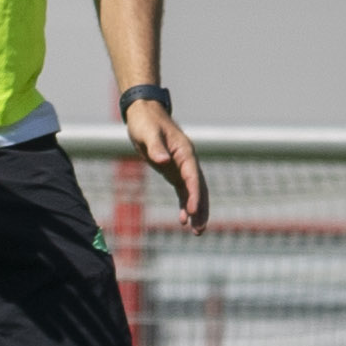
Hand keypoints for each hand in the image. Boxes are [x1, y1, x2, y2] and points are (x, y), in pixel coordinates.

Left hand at [126, 97, 208, 229]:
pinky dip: (185, 204)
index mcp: (185, 152)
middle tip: (199, 230)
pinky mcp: (174, 171)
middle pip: (199, 188)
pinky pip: (184, 191)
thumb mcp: (148, 133)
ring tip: (197, 231)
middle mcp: (188, 161)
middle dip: (200, 209)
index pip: (193, 177)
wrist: (144, 113)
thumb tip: (163, 161)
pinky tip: (183, 220)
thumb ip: (156, 147)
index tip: (192, 211)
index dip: (194, 195)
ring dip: (197, 211)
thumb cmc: (145, 122)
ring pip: (194, 192)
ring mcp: (182, 167)